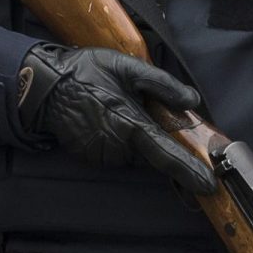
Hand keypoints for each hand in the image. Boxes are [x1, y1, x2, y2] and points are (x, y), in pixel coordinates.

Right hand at [17, 43, 215, 193]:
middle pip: (152, 153)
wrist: (43, 86)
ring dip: (135, 137)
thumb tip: (191, 100)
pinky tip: (107, 118)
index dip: (189, 171)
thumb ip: (162, 84)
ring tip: (118, 109)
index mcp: (130, 124)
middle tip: (139, 110)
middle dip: (156, 139)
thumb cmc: (86, 72)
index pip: (167, 154)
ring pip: (134, 153)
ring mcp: (102, 155)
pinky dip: (119, 139)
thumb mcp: (127, 67)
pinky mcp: (90, 157)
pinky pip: (116, 153)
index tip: (208, 185)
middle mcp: (117, 146)